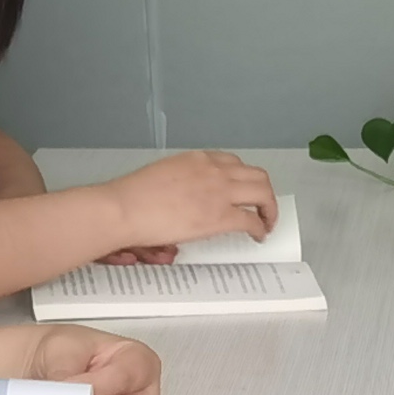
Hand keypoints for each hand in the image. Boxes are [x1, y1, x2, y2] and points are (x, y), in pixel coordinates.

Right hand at [100, 148, 278, 251]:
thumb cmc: (132, 197)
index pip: (233, 163)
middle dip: (264, 192)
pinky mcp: (220, 217)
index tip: (243, 190)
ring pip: (262, 193)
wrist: (124, 208)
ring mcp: (219, 192)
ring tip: (266, 222)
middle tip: (263, 207)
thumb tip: (187, 201)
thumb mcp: (163, 175)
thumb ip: (183, 183)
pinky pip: (252, 221)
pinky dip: (260, 228)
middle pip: (256, 175)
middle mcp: (213, 170)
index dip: (243, 178)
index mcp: (197, 159)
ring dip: (269, 208)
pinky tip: (258, 235)